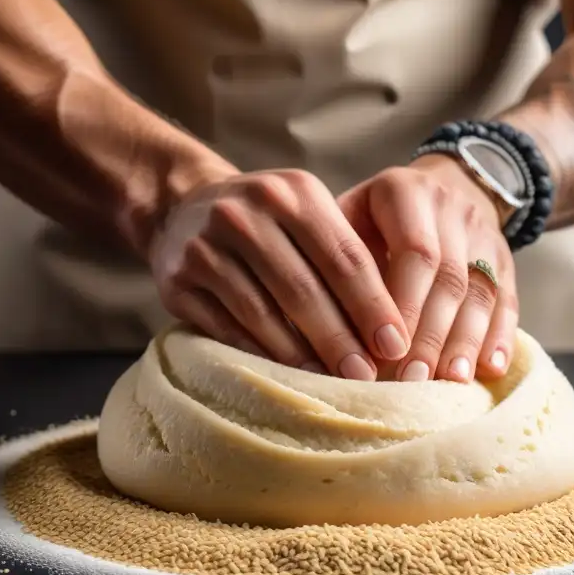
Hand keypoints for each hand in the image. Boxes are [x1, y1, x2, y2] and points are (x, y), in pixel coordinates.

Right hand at [150, 169, 410, 379]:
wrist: (181, 207)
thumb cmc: (267, 221)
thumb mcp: (307, 214)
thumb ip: (345, 256)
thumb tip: (390, 331)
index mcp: (294, 192)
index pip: (344, 256)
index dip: (372, 306)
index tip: (395, 346)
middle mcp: (246, 213)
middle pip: (303, 288)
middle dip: (338, 338)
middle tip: (364, 376)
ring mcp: (206, 245)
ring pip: (261, 312)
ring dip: (298, 354)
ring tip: (326, 382)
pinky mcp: (178, 279)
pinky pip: (224, 326)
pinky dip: (256, 353)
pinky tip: (280, 374)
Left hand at [339, 155, 518, 382]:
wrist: (444, 183)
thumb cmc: (373, 217)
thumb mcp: (348, 217)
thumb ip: (337, 261)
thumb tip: (314, 328)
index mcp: (403, 192)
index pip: (414, 251)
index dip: (403, 304)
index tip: (385, 351)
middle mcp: (450, 208)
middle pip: (449, 276)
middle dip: (431, 333)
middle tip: (411, 382)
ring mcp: (483, 232)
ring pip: (480, 291)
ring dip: (465, 341)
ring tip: (450, 382)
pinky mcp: (505, 258)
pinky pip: (508, 298)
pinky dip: (501, 336)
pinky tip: (491, 368)